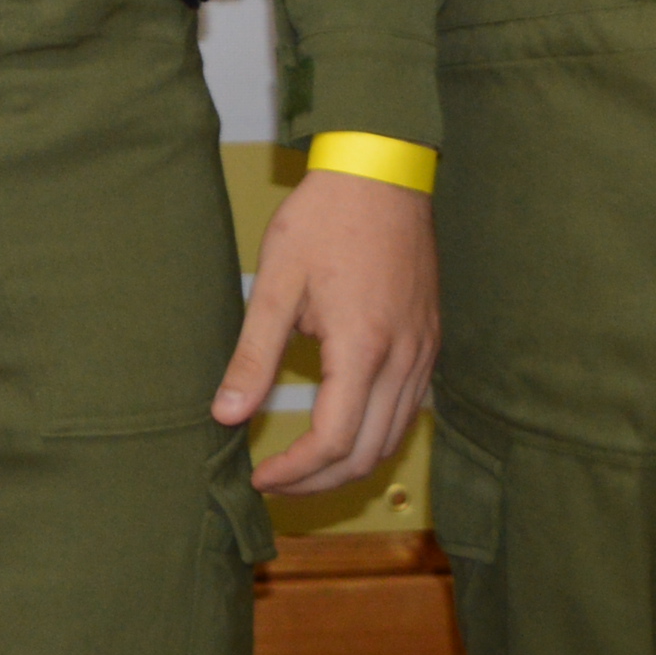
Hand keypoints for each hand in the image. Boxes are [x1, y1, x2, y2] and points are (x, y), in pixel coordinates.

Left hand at [216, 168, 438, 495]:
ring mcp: (424, 353)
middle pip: (369, 454)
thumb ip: (253, 355)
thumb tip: (226, 416)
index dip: (295, 471)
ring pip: (394, 438)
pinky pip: (408, 410)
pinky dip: (374, 434)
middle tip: (274, 482)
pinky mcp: (429, 342)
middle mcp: (404, 359)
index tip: (258, 477)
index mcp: (364, 347)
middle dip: (319, 480)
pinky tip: (341, 429)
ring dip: (348, 463)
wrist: (381, 173)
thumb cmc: (324, 219)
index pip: (334, 441)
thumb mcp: (276, 282)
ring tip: (301, 466)